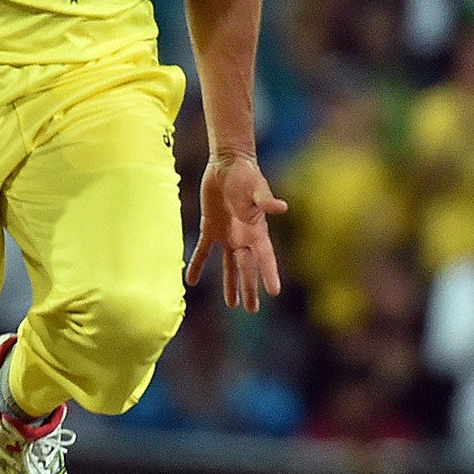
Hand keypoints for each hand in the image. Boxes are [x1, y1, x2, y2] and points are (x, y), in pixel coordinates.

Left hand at [185, 153, 288, 311]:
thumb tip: (282, 207)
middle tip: (252, 311)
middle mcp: (244, 237)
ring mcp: (227, 234)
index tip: (274, 292)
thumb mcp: (256, 187)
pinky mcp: (210, 227)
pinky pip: (204, 251)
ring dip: (231, 284)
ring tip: (232, 305)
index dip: (269, 274)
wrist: (228, 163)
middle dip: (250, 289)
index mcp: (256, 230)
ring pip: (229, 265)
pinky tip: (191, 280)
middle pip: (247, 268)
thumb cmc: (246, 174)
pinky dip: (197, 265)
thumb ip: (266, 200)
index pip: (265, 257)